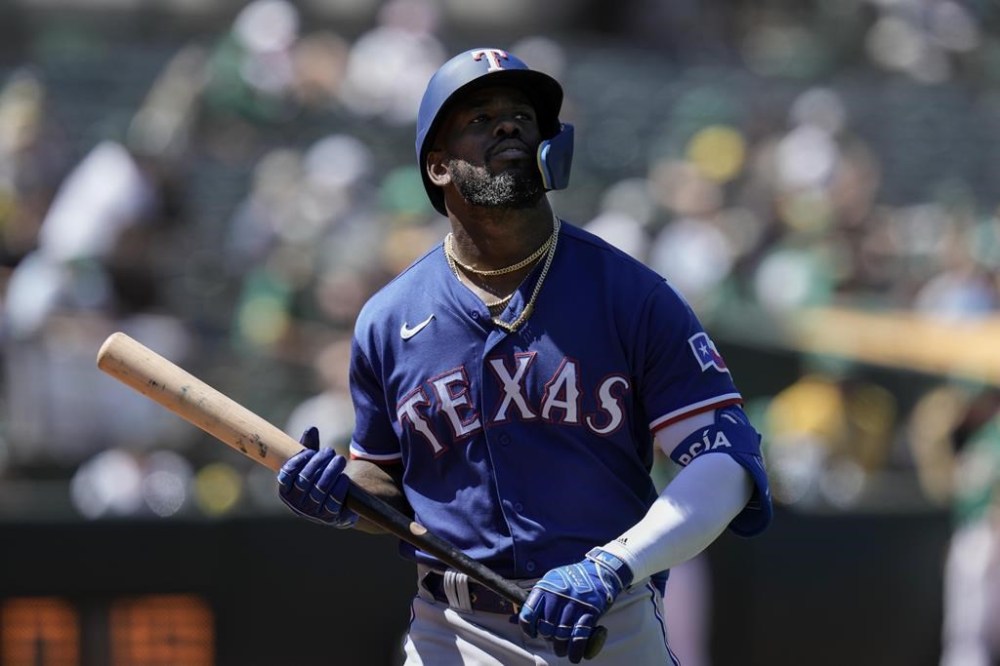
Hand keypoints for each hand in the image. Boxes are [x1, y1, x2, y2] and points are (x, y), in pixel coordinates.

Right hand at [277, 427, 357, 528]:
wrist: (338, 502)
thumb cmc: (320, 478)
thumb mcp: (312, 462)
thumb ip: (309, 446)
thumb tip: (311, 429)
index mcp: (285, 491)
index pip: (287, 473)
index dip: (299, 460)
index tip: (311, 450)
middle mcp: (295, 505)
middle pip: (306, 479)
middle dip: (319, 461)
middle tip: (331, 451)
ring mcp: (311, 514)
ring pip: (321, 488)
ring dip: (332, 470)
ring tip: (340, 460)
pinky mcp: (328, 519)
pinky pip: (333, 500)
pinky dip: (339, 486)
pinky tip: (344, 477)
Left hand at [518, 548, 631, 662]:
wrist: (599, 571)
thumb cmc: (573, 578)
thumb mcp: (552, 580)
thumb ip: (541, 598)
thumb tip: (530, 620)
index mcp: (545, 587)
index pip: (529, 615)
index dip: (529, 629)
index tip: (533, 634)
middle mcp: (558, 596)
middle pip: (546, 628)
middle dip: (549, 639)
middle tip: (553, 640)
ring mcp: (574, 604)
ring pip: (561, 635)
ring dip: (561, 647)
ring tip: (562, 649)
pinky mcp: (590, 612)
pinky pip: (579, 637)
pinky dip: (576, 650)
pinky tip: (575, 656)